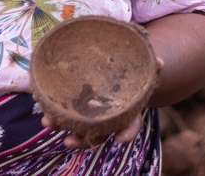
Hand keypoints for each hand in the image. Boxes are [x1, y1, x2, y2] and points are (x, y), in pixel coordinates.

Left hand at [41, 56, 162, 148]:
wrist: (124, 68)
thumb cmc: (134, 69)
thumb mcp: (144, 66)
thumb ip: (152, 65)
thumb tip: (161, 62)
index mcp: (128, 109)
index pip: (130, 126)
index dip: (125, 134)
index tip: (119, 140)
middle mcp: (109, 116)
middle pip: (96, 132)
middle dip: (82, 139)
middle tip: (69, 141)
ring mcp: (92, 112)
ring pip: (77, 125)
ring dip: (61, 125)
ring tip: (47, 123)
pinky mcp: (78, 102)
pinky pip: (66, 110)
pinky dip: (55, 112)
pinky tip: (43, 111)